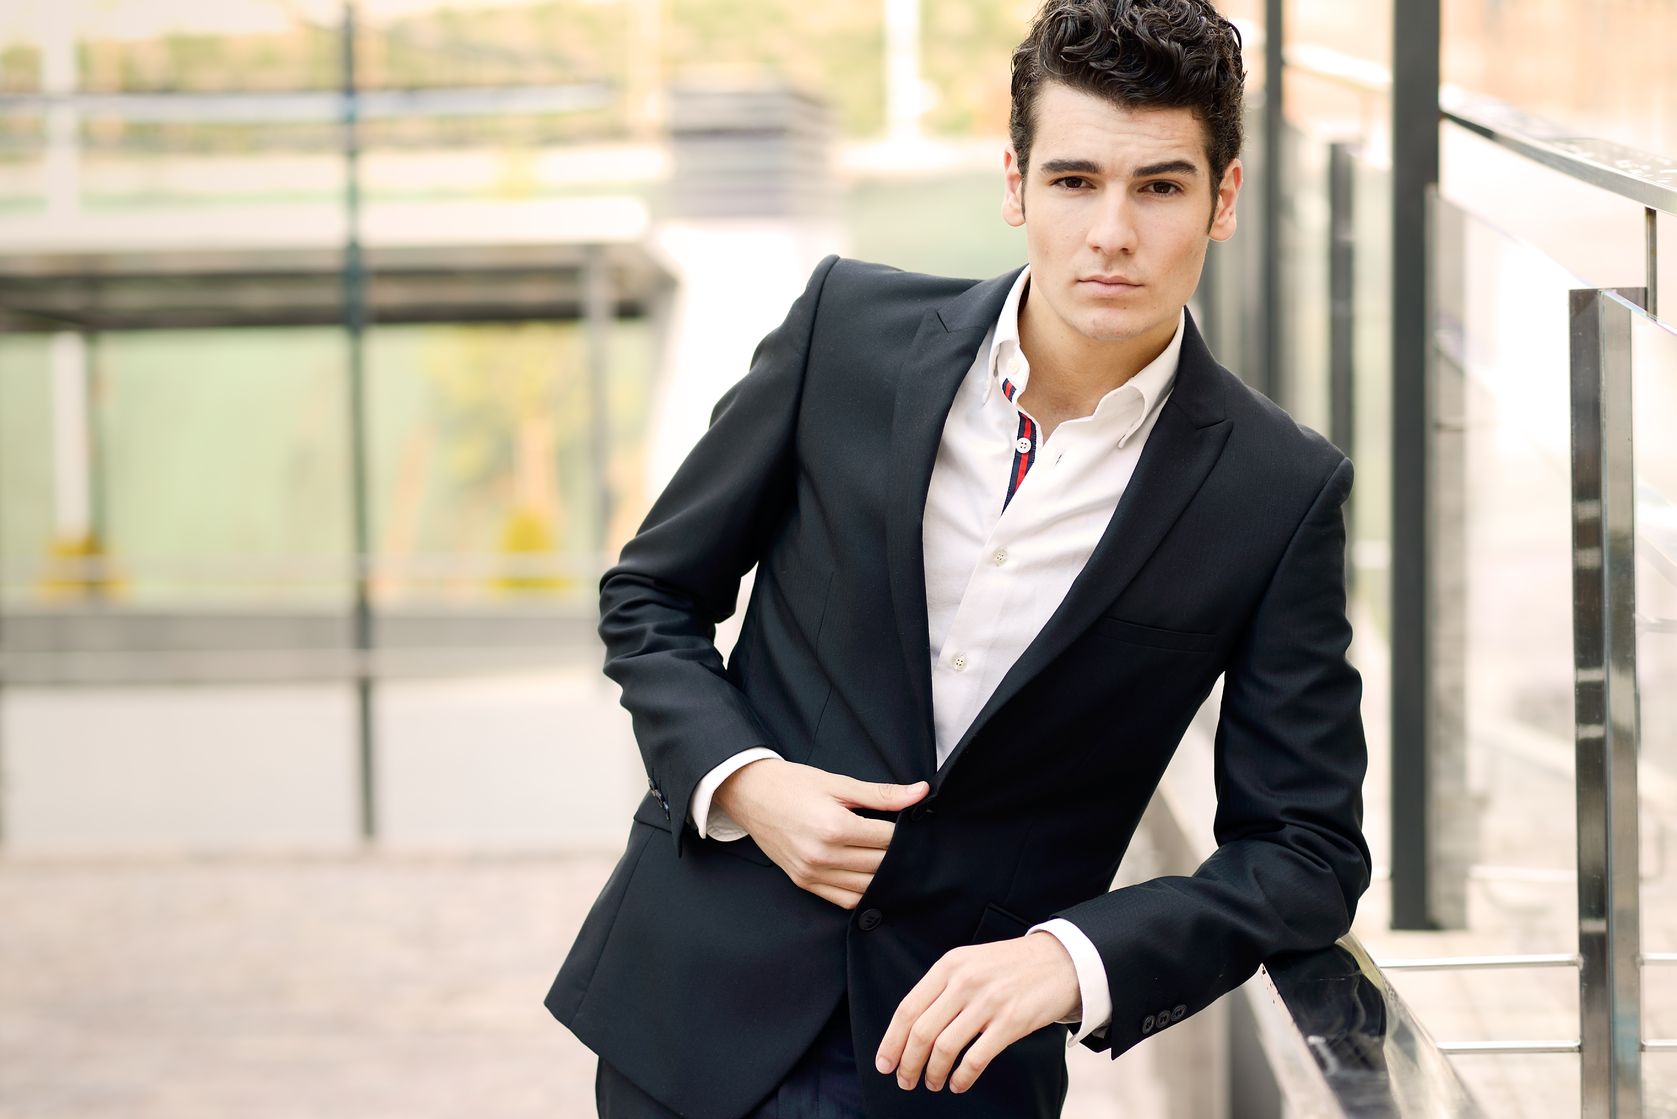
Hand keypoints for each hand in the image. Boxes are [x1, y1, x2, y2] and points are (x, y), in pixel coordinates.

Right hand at [713, 759, 927, 909]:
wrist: (749, 794)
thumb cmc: (792, 784)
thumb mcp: (838, 783)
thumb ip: (882, 794)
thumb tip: (920, 793)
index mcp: (834, 827)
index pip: (887, 840)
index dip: (905, 833)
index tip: (913, 825)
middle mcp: (823, 856)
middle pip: (879, 865)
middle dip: (897, 854)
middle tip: (908, 842)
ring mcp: (811, 873)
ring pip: (866, 888)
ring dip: (883, 876)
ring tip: (891, 859)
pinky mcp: (804, 882)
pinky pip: (844, 900)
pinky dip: (862, 892)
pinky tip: (869, 876)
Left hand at [875, 931, 1079, 1094]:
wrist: (1060, 960)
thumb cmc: (1011, 965)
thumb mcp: (970, 962)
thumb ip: (942, 987)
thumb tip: (912, 1026)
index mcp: (949, 965)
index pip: (908, 1008)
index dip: (891, 1040)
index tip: (884, 1063)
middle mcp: (965, 981)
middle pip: (921, 1031)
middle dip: (908, 1062)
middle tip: (905, 1080)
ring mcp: (988, 1002)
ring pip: (944, 1047)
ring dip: (933, 1073)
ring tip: (932, 1083)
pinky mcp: (1011, 1022)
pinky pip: (976, 1058)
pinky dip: (962, 1077)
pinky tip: (959, 1083)